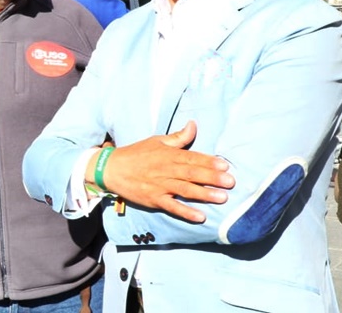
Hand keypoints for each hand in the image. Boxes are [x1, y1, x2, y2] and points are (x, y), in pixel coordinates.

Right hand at [88, 121, 234, 222]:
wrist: (111, 168)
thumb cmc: (136, 154)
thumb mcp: (156, 141)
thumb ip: (178, 137)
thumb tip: (194, 125)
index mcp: (168, 154)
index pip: (192, 158)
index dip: (208, 162)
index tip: (224, 166)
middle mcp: (166, 170)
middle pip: (192, 174)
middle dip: (212, 178)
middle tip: (230, 182)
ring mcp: (160, 185)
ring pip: (185, 190)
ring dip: (204, 194)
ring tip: (222, 198)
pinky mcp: (154, 199)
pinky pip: (172, 206)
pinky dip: (185, 212)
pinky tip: (200, 217)